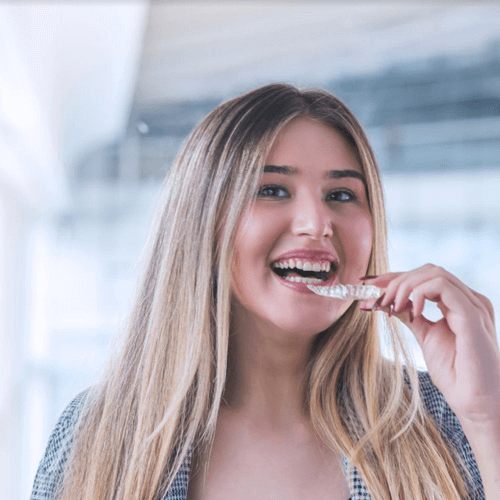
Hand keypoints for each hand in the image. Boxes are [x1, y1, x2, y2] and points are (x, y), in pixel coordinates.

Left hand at [360, 264, 499, 424]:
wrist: (474, 401)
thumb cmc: (454, 372)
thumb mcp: (425, 335)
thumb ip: (409, 315)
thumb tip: (382, 301)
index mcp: (460, 303)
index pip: (426, 277)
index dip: (396, 276)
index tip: (370, 283)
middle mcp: (469, 299)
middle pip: (428, 270)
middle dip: (396, 279)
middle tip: (377, 296)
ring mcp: (473, 305)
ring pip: (434, 273)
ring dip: (404, 285)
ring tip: (391, 305)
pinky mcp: (473, 314)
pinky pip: (442, 286)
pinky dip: (419, 292)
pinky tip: (412, 311)